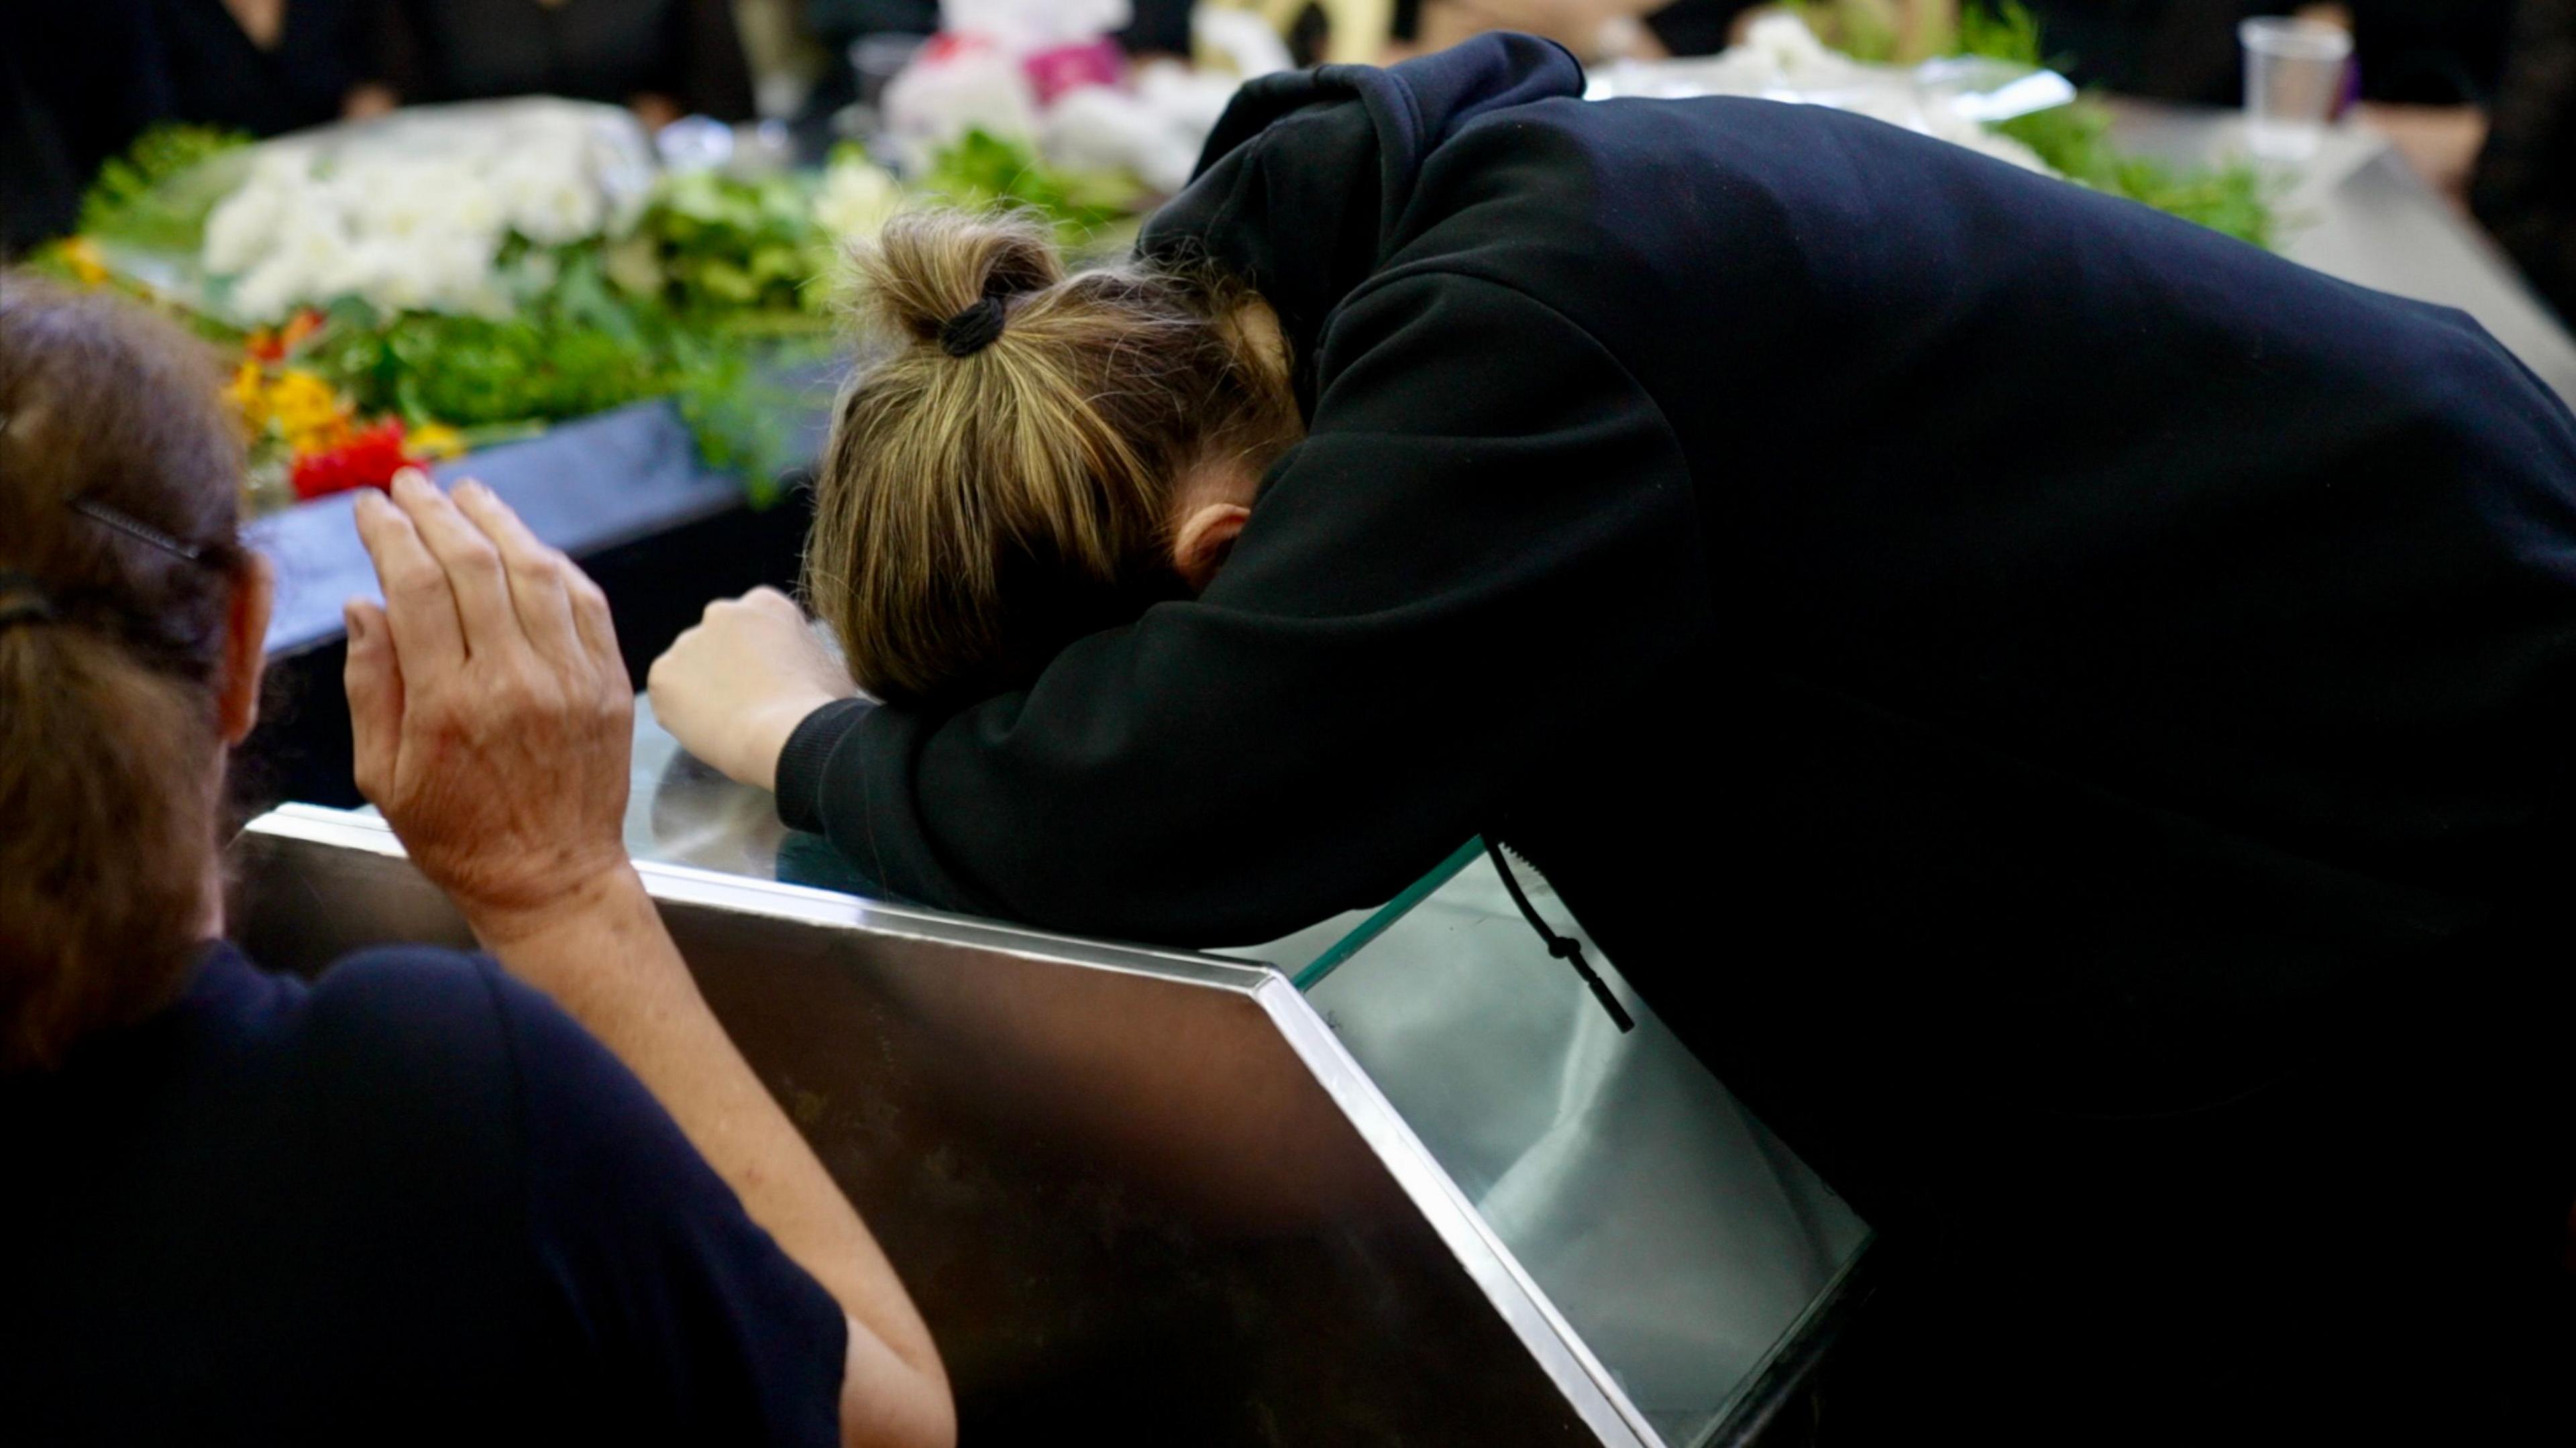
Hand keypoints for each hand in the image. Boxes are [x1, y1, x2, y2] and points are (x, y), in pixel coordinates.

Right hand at [346, 471, 634, 938]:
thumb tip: (364, 604)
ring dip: (498, 522)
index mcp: (448, 703)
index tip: (371, 507)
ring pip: (535, 571)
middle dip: (436, 512)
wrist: (552, 879)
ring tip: (466, 494)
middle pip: (474, 565)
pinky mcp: (610, 683)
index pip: (415, 586)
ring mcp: (571, 678)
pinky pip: (584, 602)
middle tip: (410, 483)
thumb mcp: (384, 775)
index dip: (391, 534)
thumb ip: (371, 684)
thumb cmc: (456, 834)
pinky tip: (525, 544)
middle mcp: (514, 680)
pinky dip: (553, 564)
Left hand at [648, 587, 855, 792]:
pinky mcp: (663, 674)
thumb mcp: (829, 666)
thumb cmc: (817, 706)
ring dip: (704, 687)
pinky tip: (708, 728)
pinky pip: (668, 694)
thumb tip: (803, 667)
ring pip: (691, 666)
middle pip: (719, 640)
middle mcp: (721, 612)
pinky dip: (681, 711)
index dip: (763, 657)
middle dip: (728, 666)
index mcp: (765, 604)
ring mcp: (687, 642)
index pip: (756, 625)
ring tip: (729, 721)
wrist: (785, 735)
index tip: (771, 681)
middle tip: (748, 702)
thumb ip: (805, 654)